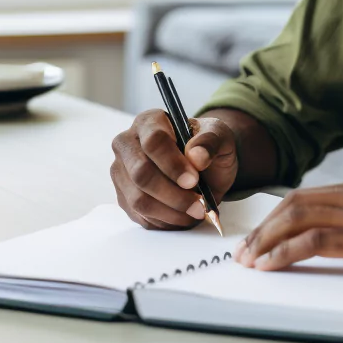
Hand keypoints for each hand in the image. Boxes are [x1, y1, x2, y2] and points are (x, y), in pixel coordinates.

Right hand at [110, 109, 238, 229]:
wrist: (204, 167)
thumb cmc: (207, 147)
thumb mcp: (220, 137)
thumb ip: (211, 142)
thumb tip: (196, 156)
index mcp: (149, 121)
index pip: (153, 142)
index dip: (172, 164)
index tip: (193, 180)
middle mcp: (128, 144)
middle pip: (141, 173)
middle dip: (173, 194)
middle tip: (199, 204)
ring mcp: (122, 172)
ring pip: (139, 199)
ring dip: (171, 211)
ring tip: (195, 211)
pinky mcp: (124, 197)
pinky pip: (140, 215)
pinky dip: (165, 221)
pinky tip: (183, 215)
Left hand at [233, 179, 342, 279]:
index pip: (310, 195)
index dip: (279, 213)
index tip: (262, 233)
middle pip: (296, 203)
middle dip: (264, 227)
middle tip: (245, 249)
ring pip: (298, 218)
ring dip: (266, 240)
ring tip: (249, 260)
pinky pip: (313, 241)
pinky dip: (284, 252)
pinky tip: (270, 264)